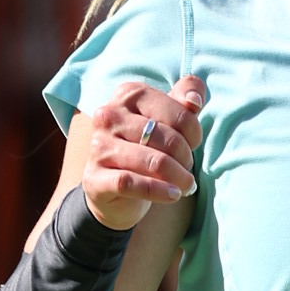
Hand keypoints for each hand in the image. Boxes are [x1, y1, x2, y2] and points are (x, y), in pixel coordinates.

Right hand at [79, 72, 202, 231]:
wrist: (112, 188)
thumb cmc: (145, 146)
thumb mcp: (167, 117)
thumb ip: (185, 97)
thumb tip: (195, 100)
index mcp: (129, 95)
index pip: (178, 113)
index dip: (194, 133)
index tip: (193, 146)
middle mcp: (109, 116)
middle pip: (167, 138)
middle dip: (185, 157)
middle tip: (187, 169)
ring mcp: (99, 147)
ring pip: (153, 162)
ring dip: (178, 177)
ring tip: (186, 185)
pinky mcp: (95, 178)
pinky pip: (132, 183)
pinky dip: (158, 191)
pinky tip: (173, 195)